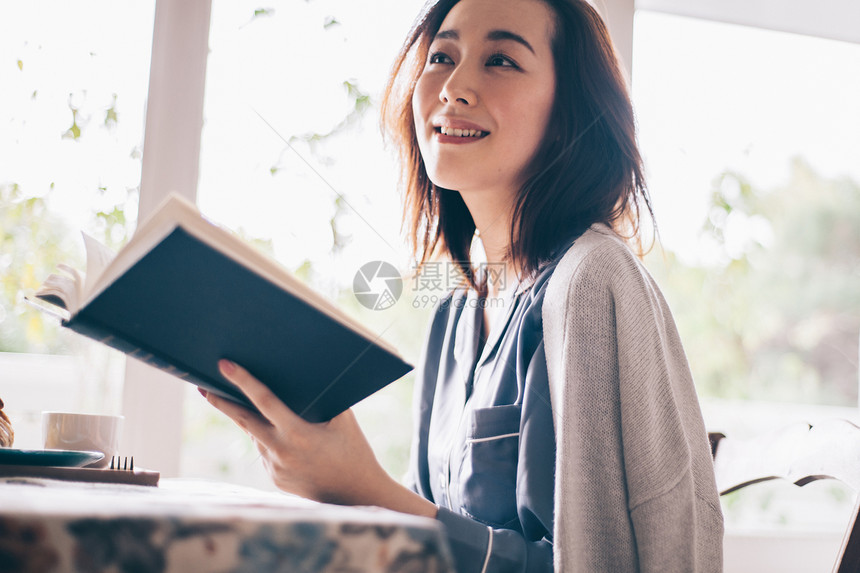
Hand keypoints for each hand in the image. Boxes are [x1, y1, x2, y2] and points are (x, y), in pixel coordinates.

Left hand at [202, 360, 436, 517]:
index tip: (223, 366)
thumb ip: (323, 398)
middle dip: (221, 401)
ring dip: (253, 421)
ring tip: (254, 408)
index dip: (242, 381)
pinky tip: (287, 440)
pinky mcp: (273, 478)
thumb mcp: (343, 419)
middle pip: (242, 419)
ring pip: (256, 436)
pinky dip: (270, 440)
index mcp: (297, 433)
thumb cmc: (354, 451)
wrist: (357, 495)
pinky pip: (266, 452)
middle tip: (203, 386)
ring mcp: (274, 467)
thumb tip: (304, 377)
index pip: (262, 400)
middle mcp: (279, 451)